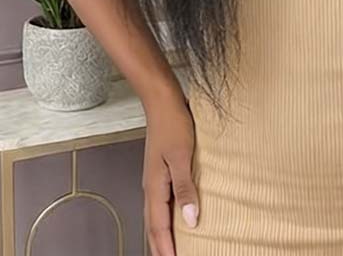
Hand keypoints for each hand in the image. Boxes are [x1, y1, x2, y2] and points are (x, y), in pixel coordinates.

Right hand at [142, 90, 199, 255]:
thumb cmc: (173, 124)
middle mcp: (151, 187)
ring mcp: (155, 179)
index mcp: (155, 187)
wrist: (162, 101)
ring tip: (173, 248)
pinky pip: (162, 202)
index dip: (166, 250)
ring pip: (156, 215)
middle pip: (154, 226)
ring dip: (163, 234)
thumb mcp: (182, 156)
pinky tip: (177, 216)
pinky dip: (167, 217)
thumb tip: (191, 220)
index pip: (159, 229)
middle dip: (161, 247)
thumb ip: (186, 188)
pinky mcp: (161, 170)